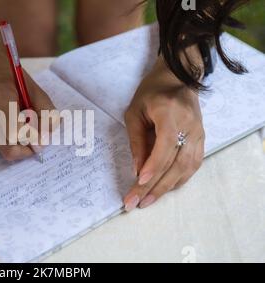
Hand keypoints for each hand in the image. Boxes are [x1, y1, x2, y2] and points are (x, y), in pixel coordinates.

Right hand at [0, 47, 56, 160]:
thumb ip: (46, 114)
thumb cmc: (12, 79)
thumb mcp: (35, 91)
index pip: (16, 134)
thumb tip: (44, 140)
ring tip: (18, 123)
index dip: (31, 139)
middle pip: (10, 150)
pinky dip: (6, 138)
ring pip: (4, 149)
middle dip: (26, 147)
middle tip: (34, 136)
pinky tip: (5, 122)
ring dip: (17, 142)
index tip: (40, 135)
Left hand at [123, 57, 204, 210]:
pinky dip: (178, 179)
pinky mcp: (201, 139)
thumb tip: (137, 170)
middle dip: (155, 186)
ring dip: (166, 187)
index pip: (166, 145)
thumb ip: (137, 141)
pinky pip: (192, 165)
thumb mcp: (135, 112)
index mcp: (171, 113)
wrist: (178, 77)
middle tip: (136, 203)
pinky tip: (164, 189)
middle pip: (175, 162)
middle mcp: (190, 125)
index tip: (139, 183)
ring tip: (147, 201)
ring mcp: (199, 133)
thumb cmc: (151, 93)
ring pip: (186, 167)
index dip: (153, 166)